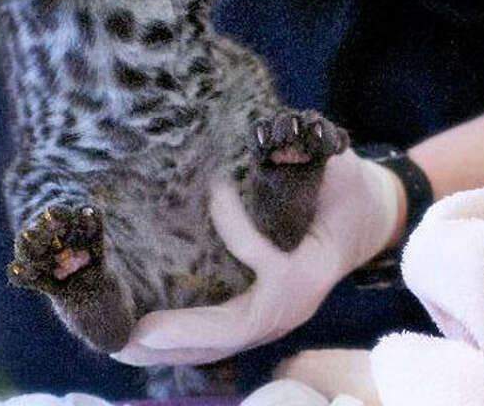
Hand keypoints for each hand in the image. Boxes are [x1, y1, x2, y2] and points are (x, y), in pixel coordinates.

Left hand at [110, 150, 404, 366]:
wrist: (364, 223)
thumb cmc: (346, 189)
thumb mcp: (339, 165)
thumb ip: (315, 151)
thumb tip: (278, 135)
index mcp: (312, 269)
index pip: (269, 264)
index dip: (239, 231)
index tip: (217, 190)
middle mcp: (291, 305)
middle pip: (235, 329)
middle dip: (185, 331)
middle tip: (135, 332)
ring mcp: (274, 319)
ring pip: (219, 344)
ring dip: (170, 348)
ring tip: (120, 346)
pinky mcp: (257, 318)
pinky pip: (216, 341)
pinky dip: (179, 344)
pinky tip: (138, 342)